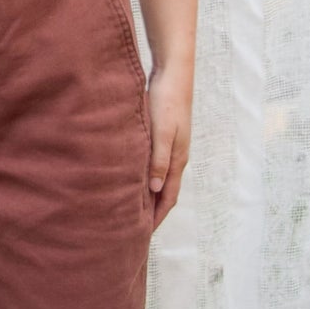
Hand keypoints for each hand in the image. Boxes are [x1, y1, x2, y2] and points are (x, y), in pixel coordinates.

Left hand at [146, 62, 191, 230]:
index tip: (144, 235)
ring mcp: (170, 147)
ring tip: (132, 209)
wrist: (173, 73)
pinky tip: (132, 178)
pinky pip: (154, 166)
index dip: (157, 217)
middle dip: (153, 212)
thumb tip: (153, 190)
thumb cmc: (167, 101)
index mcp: (177, 159)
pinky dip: (146, 178)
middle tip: (135, 229)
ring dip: (149, 196)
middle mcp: (176, 157)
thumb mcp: (162, 132)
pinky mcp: (162, 137)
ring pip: (159, 179)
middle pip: (165, 192)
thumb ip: (158, 160)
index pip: (169, 197)